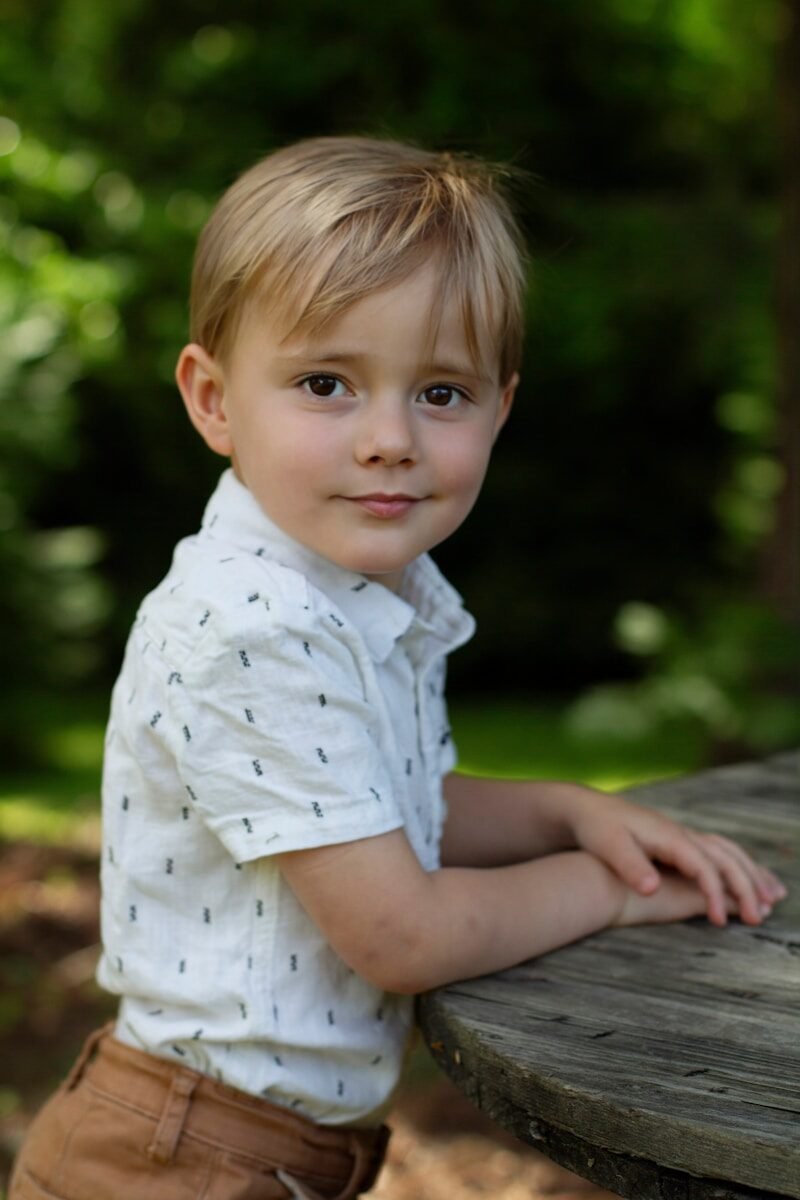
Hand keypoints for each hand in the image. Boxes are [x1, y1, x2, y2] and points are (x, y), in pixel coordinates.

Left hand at [565, 788, 786, 926]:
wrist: (586, 808)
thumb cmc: (596, 828)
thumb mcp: (607, 846)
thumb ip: (630, 865)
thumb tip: (653, 888)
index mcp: (668, 836)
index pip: (703, 865)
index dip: (715, 893)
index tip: (720, 920)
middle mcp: (681, 833)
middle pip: (725, 857)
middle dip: (746, 886)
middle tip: (761, 917)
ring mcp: (682, 835)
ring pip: (728, 852)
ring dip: (752, 873)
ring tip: (775, 898)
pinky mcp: (679, 841)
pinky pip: (719, 852)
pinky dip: (740, 866)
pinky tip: (749, 879)